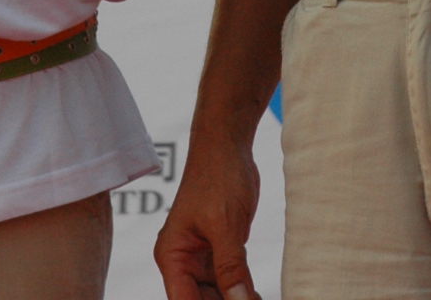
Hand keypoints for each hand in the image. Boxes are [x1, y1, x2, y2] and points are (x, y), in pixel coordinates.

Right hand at [154, 144, 262, 299]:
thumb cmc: (217, 176)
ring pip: (218, 294)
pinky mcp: (222, 250)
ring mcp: (202, 257)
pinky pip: (231, 279)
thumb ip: (230, 266)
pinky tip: (258, 297)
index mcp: (172, 256)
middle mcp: (183, 261)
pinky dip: (244, 290)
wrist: (227, 146)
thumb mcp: (225, 224)